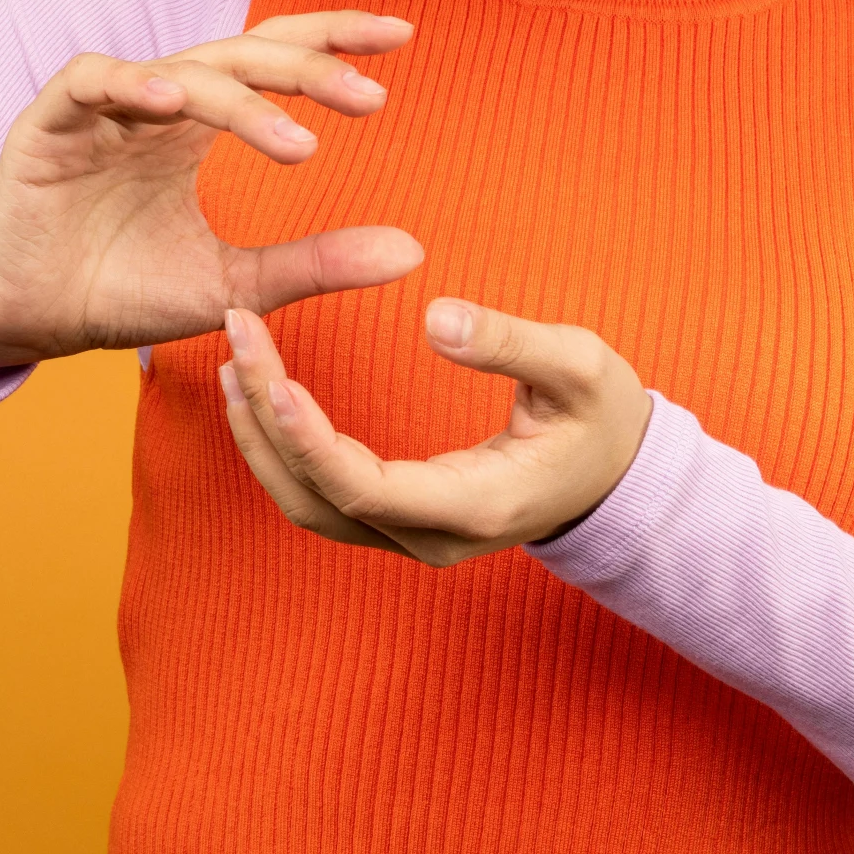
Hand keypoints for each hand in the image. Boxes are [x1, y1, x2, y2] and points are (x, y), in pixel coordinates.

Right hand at [0, 11, 422, 383]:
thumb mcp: (235, 283)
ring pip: (183, 70)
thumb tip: (414, 251)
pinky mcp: (48, 123)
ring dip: (241, 101)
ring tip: (297, 144)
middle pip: (243, 54)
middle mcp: (159, 101)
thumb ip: (316, 263)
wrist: (29, 324)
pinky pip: (92, 79)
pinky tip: (172, 99)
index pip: (276, 58)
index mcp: (200, 123)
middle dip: (308, 66)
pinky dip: (132, 81)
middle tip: (369, 96)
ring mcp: (105, 108)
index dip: (333, 41)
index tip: (403, 39)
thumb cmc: (124, 291)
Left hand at [219, 300, 652, 565]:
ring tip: (235, 358)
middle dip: (266, 418)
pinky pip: (322, 497)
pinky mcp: (400, 521)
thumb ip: (510, 342)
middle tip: (238, 330)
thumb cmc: (602, 416)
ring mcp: (412, 538)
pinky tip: (264, 392)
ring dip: (262, 437)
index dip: (309, 439)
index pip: (365, 488)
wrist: (619, 476)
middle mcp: (432, 538)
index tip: (272, 378)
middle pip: (318, 497)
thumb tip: (435, 315)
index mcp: (476, 505)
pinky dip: (283, 448)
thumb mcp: (579, 366)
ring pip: (308, 505)